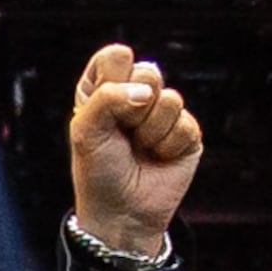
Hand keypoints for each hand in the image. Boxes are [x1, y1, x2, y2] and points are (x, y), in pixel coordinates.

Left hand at [67, 43, 204, 254]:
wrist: (121, 214)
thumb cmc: (98, 172)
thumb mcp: (85, 131)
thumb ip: (106, 97)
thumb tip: (146, 93)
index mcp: (106, 89)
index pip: (116, 56)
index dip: (113, 78)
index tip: (103, 106)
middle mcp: (136, 97)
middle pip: (148, 71)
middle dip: (134, 106)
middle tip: (123, 132)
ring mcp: (163, 114)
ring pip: (170, 99)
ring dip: (150, 131)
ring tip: (140, 149)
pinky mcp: (186, 133)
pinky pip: (185, 124)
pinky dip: (167, 146)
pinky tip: (158, 159)